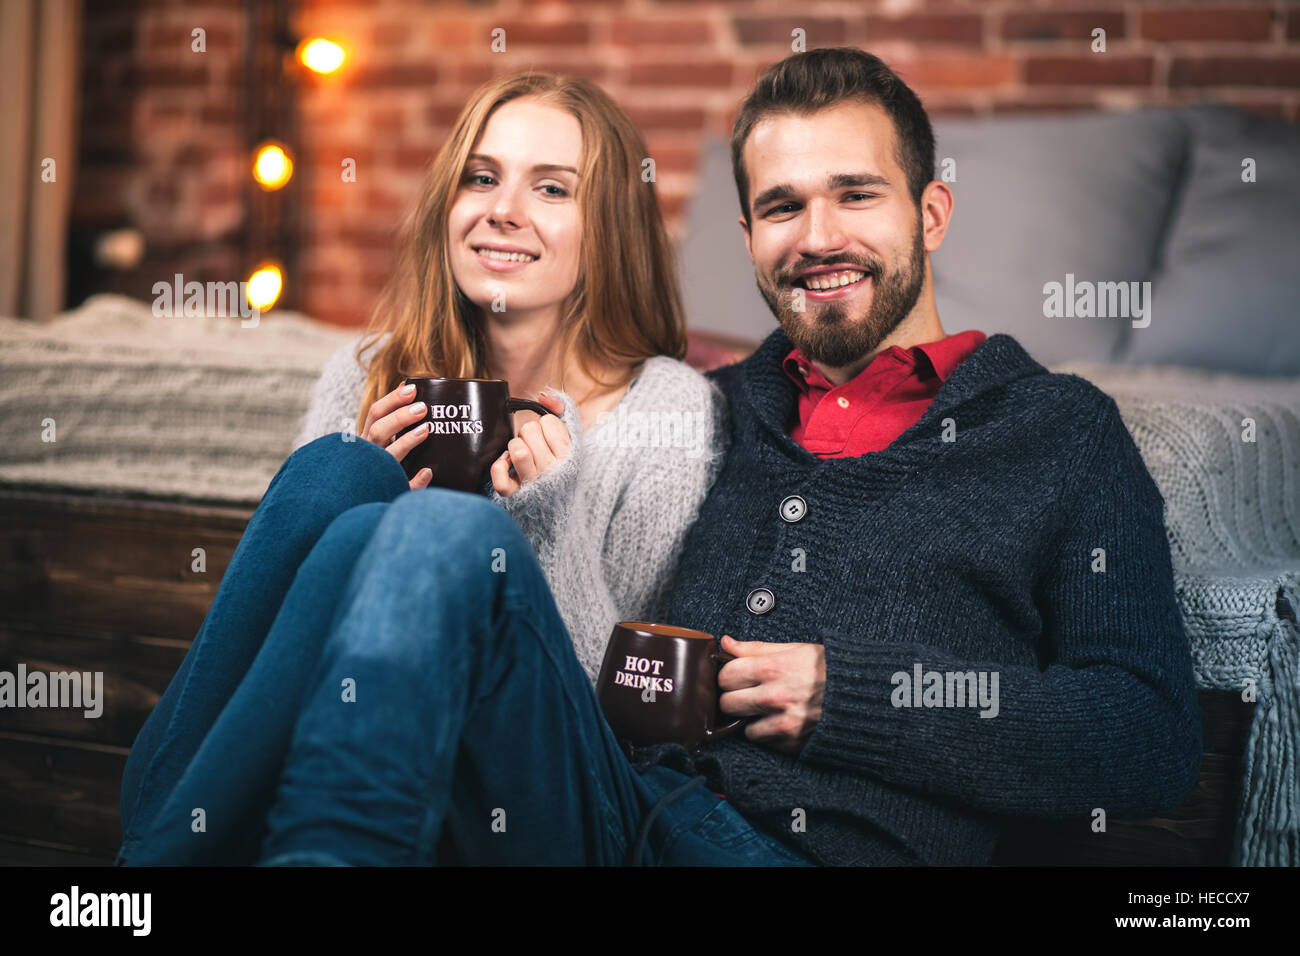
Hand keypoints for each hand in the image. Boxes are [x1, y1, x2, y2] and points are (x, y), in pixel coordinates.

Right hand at [360, 382, 433, 490]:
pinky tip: (427, 472)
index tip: (412, 388)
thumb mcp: (383, 439)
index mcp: (369, 439)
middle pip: (377, 431)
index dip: (392, 400)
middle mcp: (368, 455)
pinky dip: (415, 481)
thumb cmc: (381, 463)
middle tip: (423, 407)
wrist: (366, 501)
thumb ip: (394, 419)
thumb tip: (411, 389)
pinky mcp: (387, 493)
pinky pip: (401, 487)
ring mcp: (375, 473)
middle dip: (399, 417)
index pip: (375, 414)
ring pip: (385, 457)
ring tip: (425, 429)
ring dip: (404, 442)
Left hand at [489, 389, 570, 496]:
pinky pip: (501, 480)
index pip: (548, 421)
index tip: (548, 436)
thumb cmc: (561, 462)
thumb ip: (561, 408)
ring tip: (522, 453)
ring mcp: (534, 484)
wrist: (557, 500)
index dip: (545, 424)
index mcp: (569, 455)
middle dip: (528, 433)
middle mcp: (553, 471)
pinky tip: (506, 462)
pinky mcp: (515, 496)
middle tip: (535, 445)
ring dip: (515, 446)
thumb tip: (542, 396)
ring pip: (517, 450)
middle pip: (529, 430)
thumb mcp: (570, 435)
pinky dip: (499, 467)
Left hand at [717, 634, 825, 755]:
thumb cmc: (827, 668)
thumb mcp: (794, 649)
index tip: (736, 677)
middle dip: (734, 699)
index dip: (729, 676)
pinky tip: (782, 720)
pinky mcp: (792, 742)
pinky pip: (765, 742)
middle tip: (747, 694)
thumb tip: (726, 643)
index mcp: (773, 669)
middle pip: (727, 704)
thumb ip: (756, 648)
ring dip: (751, 721)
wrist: (863, 694)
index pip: (726, 676)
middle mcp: (775, 697)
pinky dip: (769, 734)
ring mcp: (784, 722)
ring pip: (743, 728)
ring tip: (768, 710)